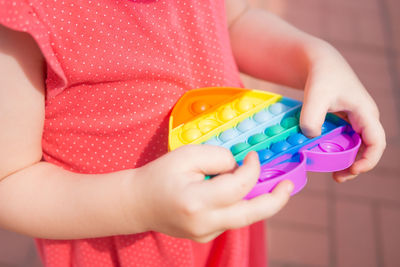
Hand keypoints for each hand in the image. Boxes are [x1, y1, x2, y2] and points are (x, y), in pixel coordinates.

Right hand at [129, 145, 292, 241]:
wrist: (139, 203)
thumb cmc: (160, 175)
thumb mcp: (187, 155)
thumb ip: (218, 157)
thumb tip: (240, 167)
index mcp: (197, 201)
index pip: (238, 186)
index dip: (252, 168)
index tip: (253, 156)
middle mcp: (204, 223)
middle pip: (251, 214)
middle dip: (276, 200)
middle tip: (289, 185)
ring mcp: (205, 234)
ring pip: (243, 218)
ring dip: (258, 201)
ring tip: (270, 186)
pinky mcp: (205, 237)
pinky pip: (231, 220)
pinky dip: (240, 206)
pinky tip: (237, 194)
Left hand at [300, 42, 385, 181]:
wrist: (318, 62)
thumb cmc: (321, 76)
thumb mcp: (315, 95)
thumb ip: (312, 116)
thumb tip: (310, 136)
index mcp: (364, 112)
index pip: (376, 142)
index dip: (368, 160)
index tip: (353, 170)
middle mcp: (364, 117)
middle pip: (368, 148)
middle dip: (356, 165)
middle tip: (338, 178)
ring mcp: (355, 119)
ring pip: (357, 145)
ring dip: (348, 160)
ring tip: (334, 174)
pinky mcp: (344, 119)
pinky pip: (346, 139)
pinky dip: (338, 150)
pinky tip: (324, 155)